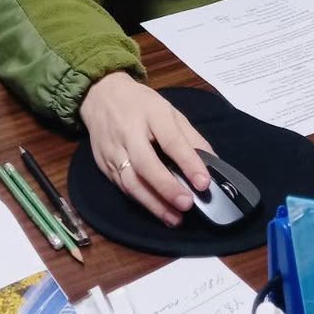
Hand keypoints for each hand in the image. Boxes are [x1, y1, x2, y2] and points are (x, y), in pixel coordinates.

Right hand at [80, 73, 213, 225]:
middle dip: (166, 187)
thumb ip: (191, 137)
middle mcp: (129, 132)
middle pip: (146, 164)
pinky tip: (157, 210)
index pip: (171, 140)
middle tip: (187, 204)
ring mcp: (113, 150)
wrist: (100, 95)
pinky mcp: (103, 164)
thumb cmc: (141, 104)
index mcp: (151, 113)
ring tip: (174, 218)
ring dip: (153, 203)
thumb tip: (212, 163)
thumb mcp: (169, 111)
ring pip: (130, 181)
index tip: (203, 183)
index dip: (188, 162)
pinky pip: (122, 186)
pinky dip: (140, 201)